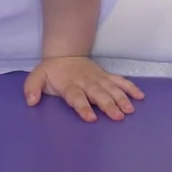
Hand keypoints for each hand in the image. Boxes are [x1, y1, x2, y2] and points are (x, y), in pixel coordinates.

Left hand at [23, 56, 143, 121]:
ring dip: (122, 99)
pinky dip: (130, 88)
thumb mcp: (37, 77)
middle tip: (118, 116)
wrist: (65, 53)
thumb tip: (31, 101)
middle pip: (98, 94)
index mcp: (70, 85)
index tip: (91, 117)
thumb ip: (32, 88)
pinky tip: (140, 97)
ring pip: (112, 88)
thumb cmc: (52, 71)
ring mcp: (98, 79)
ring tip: (130, 110)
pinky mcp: (106, 76)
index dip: (83, 107)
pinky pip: (120, 81)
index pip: (77, 97)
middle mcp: (86, 82)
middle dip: (108, 105)